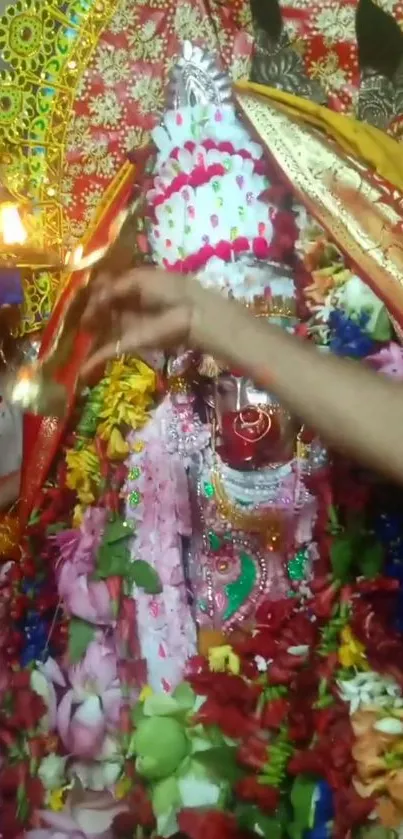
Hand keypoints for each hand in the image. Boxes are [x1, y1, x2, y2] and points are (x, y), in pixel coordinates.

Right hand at [81, 267, 201, 376]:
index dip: (94, 290)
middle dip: (88, 310)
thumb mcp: (140, 279)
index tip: (80, 292)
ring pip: (103, 328)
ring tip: (73, 333)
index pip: (107, 288)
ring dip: (88, 330)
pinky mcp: (129, 343)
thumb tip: (96, 298)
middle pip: (102, 308)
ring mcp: (127, 326)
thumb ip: (115, 286)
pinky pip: (108, 351)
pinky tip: (81, 371)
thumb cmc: (169, 290)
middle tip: (76, 313)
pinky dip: (94, 361)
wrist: (190, 314)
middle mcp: (128, 306)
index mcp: (133, 286)